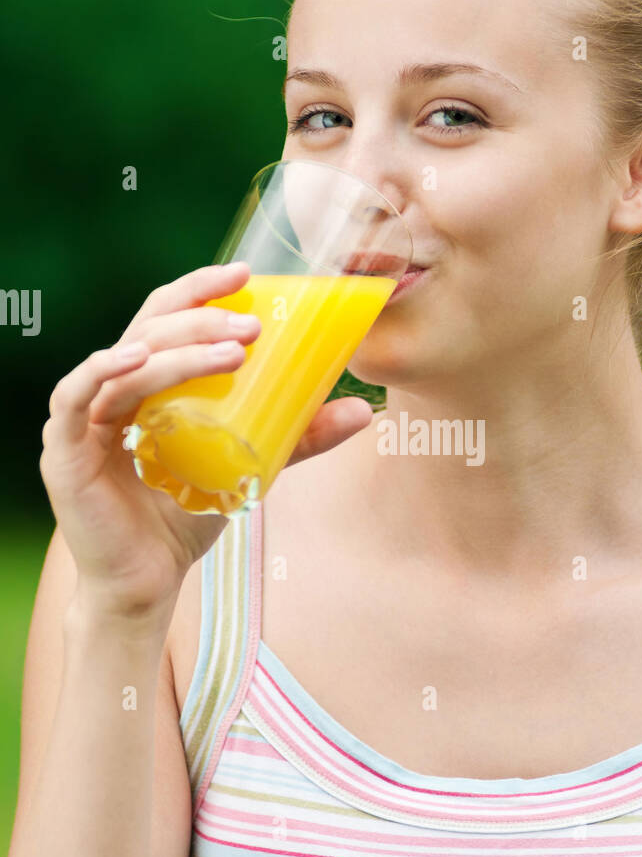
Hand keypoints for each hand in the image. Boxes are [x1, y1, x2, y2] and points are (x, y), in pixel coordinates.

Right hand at [40, 261, 372, 616]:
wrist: (148, 582)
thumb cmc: (186, 518)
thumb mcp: (251, 468)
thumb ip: (298, 440)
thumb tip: (363, 412)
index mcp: (149, 383)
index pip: (168, 317)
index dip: (201, 289)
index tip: (246, 274)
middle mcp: (112, 390)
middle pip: (149, 328)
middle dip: (202, 317)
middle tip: (253, 324)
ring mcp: (83, 418)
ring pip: (125, 359)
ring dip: (178, 348)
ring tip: (233, 350)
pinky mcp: (64, 450)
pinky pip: (74, 396)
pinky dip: (105, 370)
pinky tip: (138, 360)